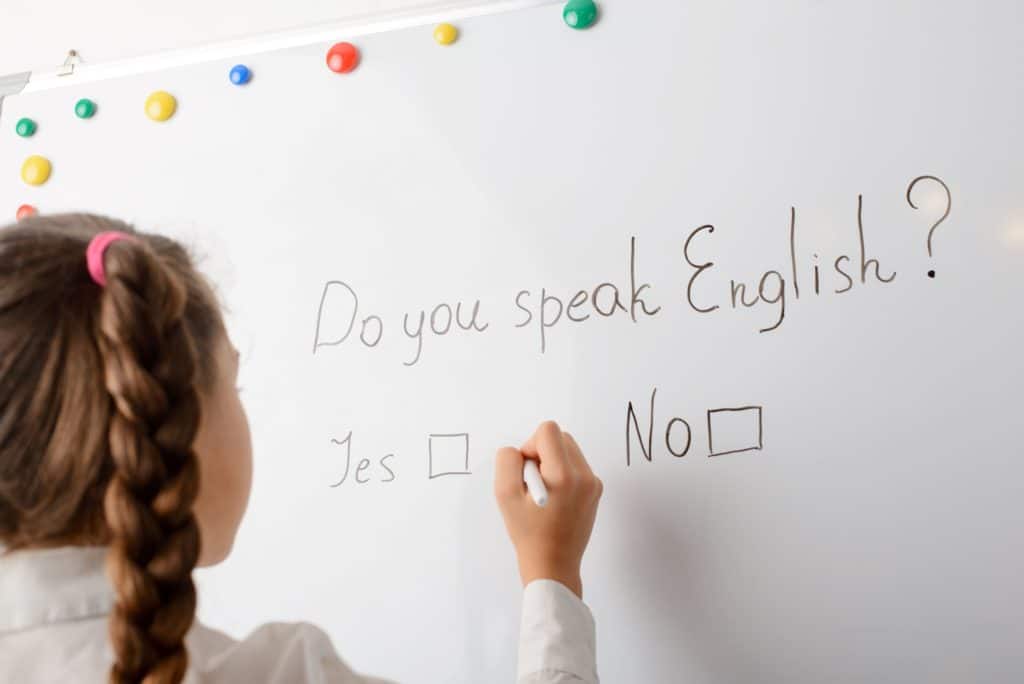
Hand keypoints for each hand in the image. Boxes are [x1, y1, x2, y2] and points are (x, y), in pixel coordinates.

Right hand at [494, 420, 602, 598]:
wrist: (553, 565)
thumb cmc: (527, 533)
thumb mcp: (505, 495)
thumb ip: (508, 461)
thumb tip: (521, 451)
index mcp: (564, 475)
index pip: (548, 431)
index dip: (530, 445)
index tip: (526, 471)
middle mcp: (585, 475)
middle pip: (560, 437)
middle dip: (542, 452)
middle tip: (532, 481)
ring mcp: (594, 483)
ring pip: (569, 450)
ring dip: (552, 462)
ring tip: (544, 492)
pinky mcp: (596, 491)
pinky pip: (576, 466)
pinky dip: (563, 473)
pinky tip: (555, 499)